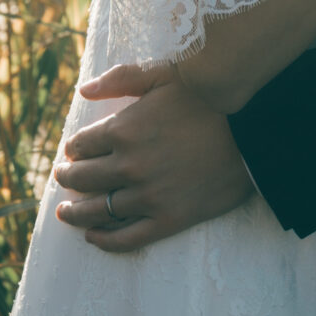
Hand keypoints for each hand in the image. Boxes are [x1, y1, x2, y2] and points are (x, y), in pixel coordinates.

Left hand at [52, 62, 253, 252]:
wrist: (252, 130)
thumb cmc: (206, 97)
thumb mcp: (163, 76)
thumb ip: (121, 79)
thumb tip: (83, 90)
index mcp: (123, 130)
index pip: (81, 145)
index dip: (73, 148)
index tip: (73, 150)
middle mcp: (129, 166)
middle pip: (83, 179)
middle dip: (68, 177)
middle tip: (63, 177)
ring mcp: (148, 196)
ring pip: (98, 210)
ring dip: (76, 212)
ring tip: (66, 211)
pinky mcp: (168, 219)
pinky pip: (127, 238)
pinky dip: (105, 240)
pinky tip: (93, 236)